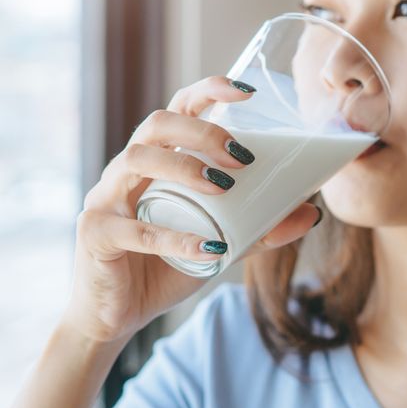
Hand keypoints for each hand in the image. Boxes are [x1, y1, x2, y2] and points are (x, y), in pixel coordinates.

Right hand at [60, 76, 321, 343]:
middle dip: (202, 131)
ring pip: (136, 160)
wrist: (118, 316)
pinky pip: (134, 229)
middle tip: (242, 157)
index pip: (177, 108)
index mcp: (156, 161)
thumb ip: (260, 228)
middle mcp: (126, 170)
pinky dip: (176, 238)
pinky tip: (210, 248)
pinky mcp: (95, 234)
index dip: (208, 91)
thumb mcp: (221, 244)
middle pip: (156, 124)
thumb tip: (311, 212)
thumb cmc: (165, 268)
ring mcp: (105, 198)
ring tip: (223, 187)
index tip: (247, 92)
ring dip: (183, 166)